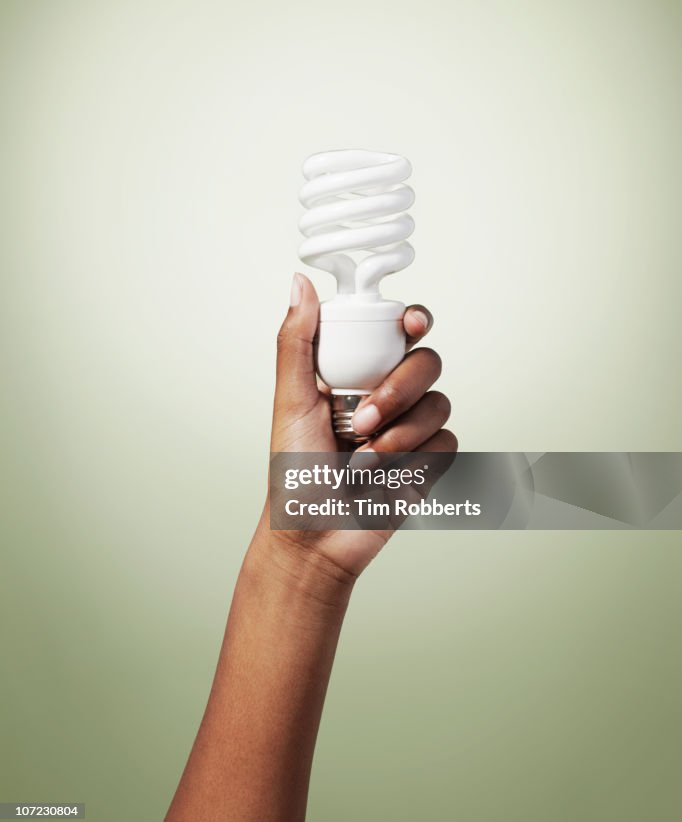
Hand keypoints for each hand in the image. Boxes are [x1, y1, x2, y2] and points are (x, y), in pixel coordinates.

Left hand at [258, 273, 456, 580]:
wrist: (315, 537)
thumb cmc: (293, 474)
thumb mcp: (290, 402)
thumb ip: (297, 342)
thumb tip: (300, 284)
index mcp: (357, 372)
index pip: (397, 330)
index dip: (414, 319)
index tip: (411, 324)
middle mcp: (389, 393)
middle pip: (427, 362)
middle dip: (398, 391)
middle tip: (361, 422)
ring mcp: (412, 426)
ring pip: (439, 404)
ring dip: (401, 436)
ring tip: (364, 463)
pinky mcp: (430, 461)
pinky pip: (447, 443)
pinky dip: (417, 462)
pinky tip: (386, 479)